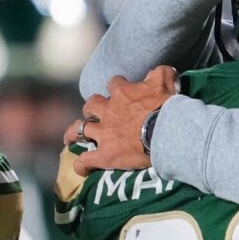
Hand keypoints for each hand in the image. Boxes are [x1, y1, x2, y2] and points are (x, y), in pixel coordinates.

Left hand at [64, 66, 179, 175]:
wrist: (166, 130)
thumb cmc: (167, 107)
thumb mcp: (166, 83)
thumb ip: (161, 73)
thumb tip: (160, 70)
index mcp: (122, 93)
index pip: (114, 84)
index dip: (117, 86)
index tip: (121, 89)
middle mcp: (108, 111)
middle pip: (91, 105)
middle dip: (91, 108)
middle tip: (95, 113)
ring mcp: (104, 133)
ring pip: (80, 130)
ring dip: (74, 133)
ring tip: (71, 137)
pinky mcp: (105, 155)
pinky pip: (86, 161)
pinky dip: (82, 165)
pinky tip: (82, 169)